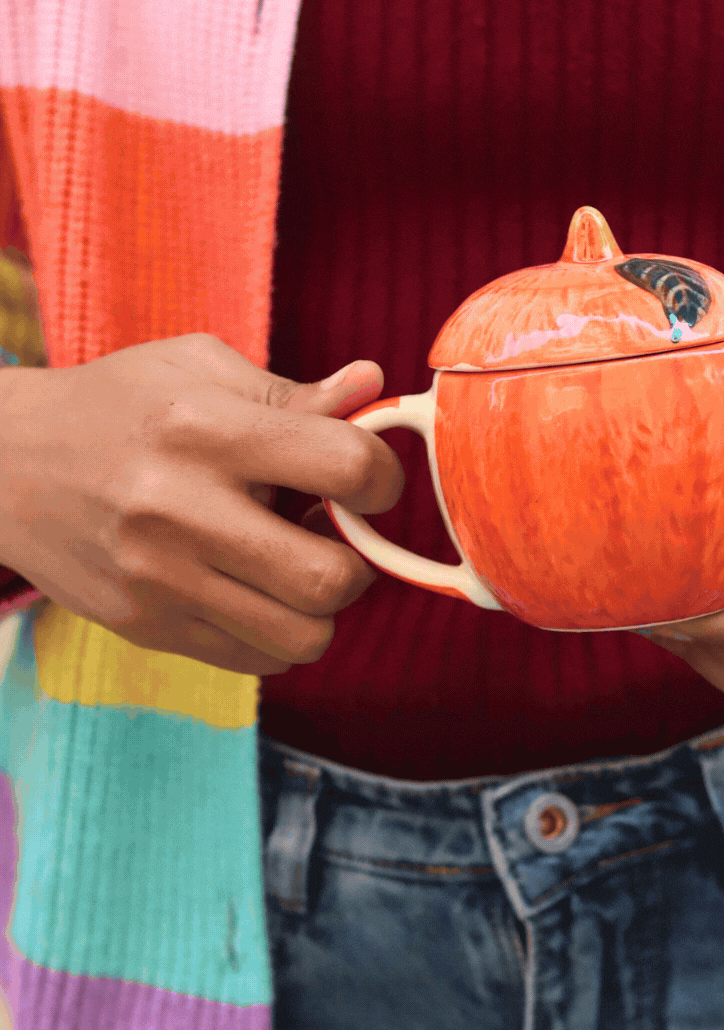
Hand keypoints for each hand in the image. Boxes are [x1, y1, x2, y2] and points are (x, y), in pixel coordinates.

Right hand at [0, 335, 402, 674]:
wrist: (8, 465)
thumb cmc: (120, 407)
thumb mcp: (198, 369)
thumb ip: (291, 392)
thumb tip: (373, 387)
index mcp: (206, 429)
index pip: (345, 467)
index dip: (382, 478)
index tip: (366, 479)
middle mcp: (180, 509)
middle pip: (329, 579)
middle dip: (358, 564)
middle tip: (335, 538)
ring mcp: (159, 578)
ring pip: (302, 637)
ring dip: (321, 608)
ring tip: (297, 570)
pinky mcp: (146, 626)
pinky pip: (257, 660)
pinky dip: (278, 634)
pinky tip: (256, 592)